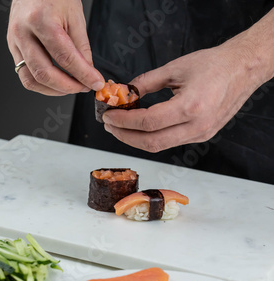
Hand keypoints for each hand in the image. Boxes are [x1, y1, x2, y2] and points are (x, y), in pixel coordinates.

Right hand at [7, 0, 104, 95]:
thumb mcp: (75, 16)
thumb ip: (81, 47)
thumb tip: (87, 72)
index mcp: (41, 20)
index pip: (64, 57)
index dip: (83, 74)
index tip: (95, 82)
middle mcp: (23, 32)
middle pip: (44, 73)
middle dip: (67, 87)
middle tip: (83, 87)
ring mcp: (14, 41)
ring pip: (30, 79)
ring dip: (53, 90)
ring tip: (70, 87)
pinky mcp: (12, 47)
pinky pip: (24, 74)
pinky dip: (41, 84)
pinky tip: (55, 82)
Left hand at [102, 36, 271, 151]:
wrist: (242, 69)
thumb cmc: (213, 65)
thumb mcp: (174, 68)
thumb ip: (145, 82)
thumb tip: (123, 92)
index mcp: (190, 107)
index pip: (147, 123)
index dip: (123, 122)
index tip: (108, 116)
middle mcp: (197, 126)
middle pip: (151, 142)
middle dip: (125, 136)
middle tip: (109, 125)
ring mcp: (201, 134)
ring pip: (159, 146)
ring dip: (136, 139)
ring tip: (120, 127)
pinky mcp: (202, 135)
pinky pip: (170, 142)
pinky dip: (151, 137)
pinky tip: (139, 128)